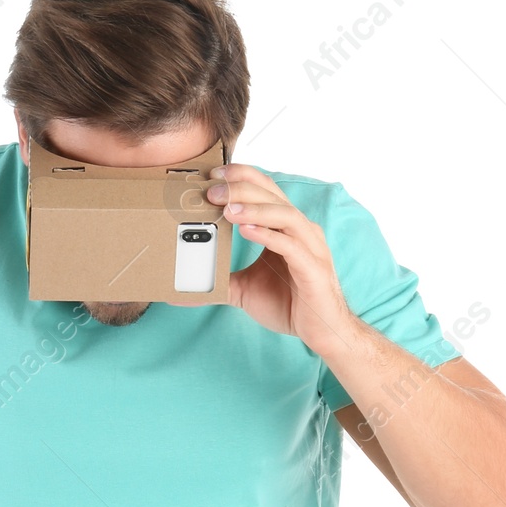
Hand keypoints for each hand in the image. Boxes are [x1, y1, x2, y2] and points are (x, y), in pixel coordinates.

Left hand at [198, 164, 356, 354]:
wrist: (321, 332)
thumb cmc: (289, 305)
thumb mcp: (244, 290)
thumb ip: (219, 282)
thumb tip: (184, 291)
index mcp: (286, 228)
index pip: (266, 191)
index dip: (243, 178)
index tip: (214, 174)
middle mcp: (300, 231)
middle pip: (273, 197)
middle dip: (241, 189)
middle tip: (212, 189)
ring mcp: (310, 247)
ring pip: (284, 215)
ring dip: (254, 209)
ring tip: (227, 209)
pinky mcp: (313, 268)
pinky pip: (291, 245)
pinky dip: (268, 235)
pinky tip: (246, 230)